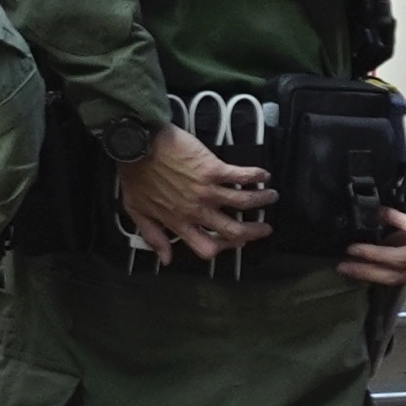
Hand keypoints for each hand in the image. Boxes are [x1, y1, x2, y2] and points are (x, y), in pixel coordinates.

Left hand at [114, 124, 271, 263]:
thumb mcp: (136, 211)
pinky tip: (264, 175)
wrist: (136, 145)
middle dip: (254, 232)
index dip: (223, 248)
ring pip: (245, 202)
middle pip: (234, 230)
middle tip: (265, 227)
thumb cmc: (134, 176)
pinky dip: (257, 176)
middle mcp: (196, 210)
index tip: (233, 241)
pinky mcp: (213, 169)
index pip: (207, 247)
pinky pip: (242, 175)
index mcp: (178, 222)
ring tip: (271, 197)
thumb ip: (154, 236)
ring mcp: (206, 190)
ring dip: (262, 201)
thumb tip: (166, 260)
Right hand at [339, 203, 405, 286]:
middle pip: (397, 273)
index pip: (401, 277)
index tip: (352, 269)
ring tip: (353, 249)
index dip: (374, 275)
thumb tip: (384, 243)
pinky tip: (381, 213)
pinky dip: (394, 221)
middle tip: (344, 267)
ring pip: (402, 258)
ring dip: (374, 254)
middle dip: (368, 271)